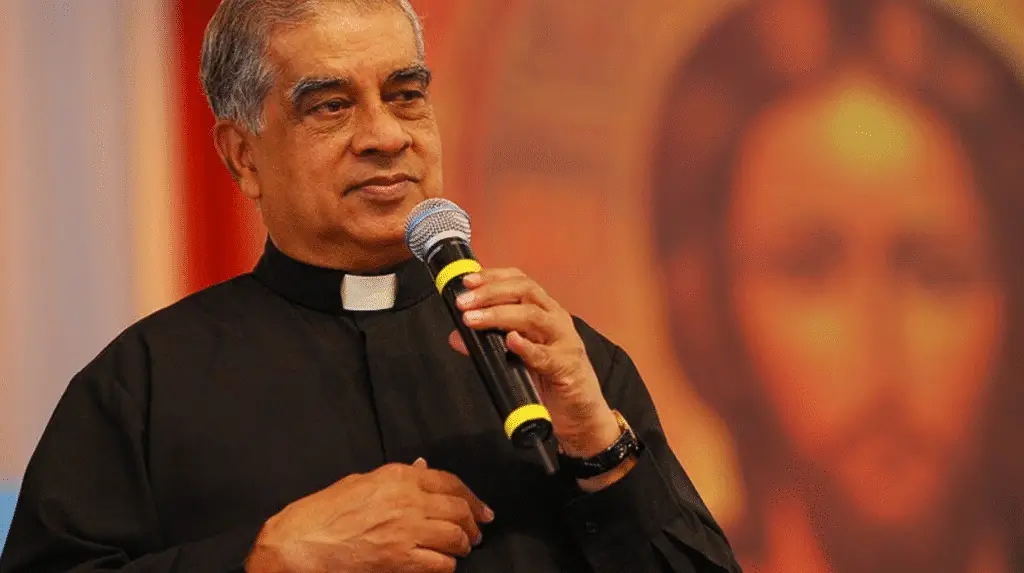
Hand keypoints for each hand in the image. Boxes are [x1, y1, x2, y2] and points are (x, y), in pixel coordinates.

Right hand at [245, 458, 493, 572]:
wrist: (300, 544)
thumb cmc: (323, 513)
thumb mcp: (361, 483)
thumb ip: (397, 477)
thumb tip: (424, 469)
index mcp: (397, 477)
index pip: (449, 482)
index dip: (471, 497)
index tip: (482, 509)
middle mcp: (407, 501)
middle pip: (458, 510)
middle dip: (473, 522)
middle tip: (476, 532)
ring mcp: (406, 532)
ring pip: (455, 537)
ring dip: (462, 545)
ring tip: (461, 549)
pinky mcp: (400, 560)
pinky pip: (440, 564)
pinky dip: (446, 566)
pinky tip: (441, 565)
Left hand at [449, 268, 621, 459]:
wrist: (581, 413)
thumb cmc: (552, 379)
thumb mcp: (517, 357)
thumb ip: (489, 344)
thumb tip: (457, 337)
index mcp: (545, 311)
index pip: (520, 281)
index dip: (493, 277)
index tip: (468, 281)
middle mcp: (556, 319)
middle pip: (525, 291)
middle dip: (491, 293)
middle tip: (464, 303)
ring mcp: (564, 341)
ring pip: (533, 317)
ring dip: (499, 315)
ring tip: (475, 320)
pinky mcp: (567, 367)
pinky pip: (545, 355)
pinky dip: (526, 347)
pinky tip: (511, 342)